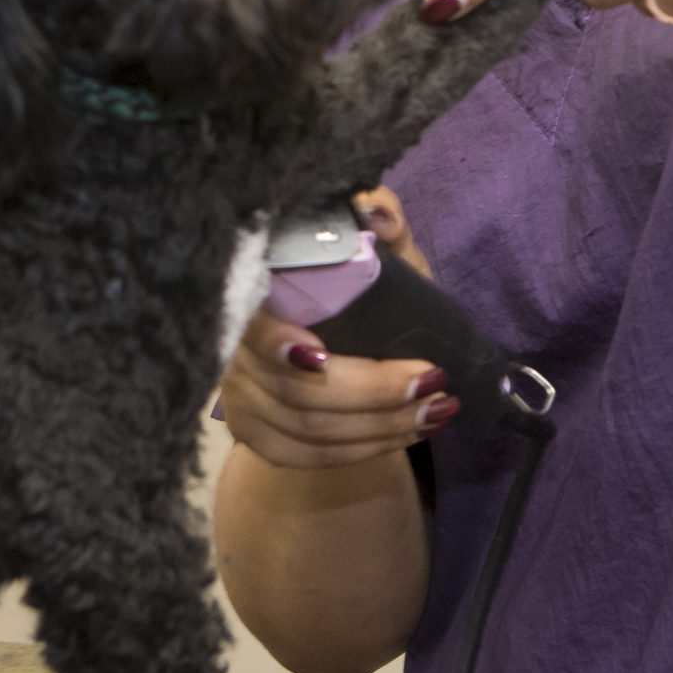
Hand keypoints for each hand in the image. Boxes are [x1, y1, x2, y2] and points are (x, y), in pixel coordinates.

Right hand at [219, 188, 456, 467]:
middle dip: (374, 391)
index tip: (321, 356)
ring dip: (384, 424)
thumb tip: (378, 215)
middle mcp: (233, 351)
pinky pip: (312, 457)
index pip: (250, 327)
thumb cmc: (355, 295)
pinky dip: (369, 448)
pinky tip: (410, 432)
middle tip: (433, 380)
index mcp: (253, 296)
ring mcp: (240, 398)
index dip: (276, 344)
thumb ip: (383, 226)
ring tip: (439, 408)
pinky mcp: (254, 436)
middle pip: (298, 391)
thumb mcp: (378, 257)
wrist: (330, 347)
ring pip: (312, 430)